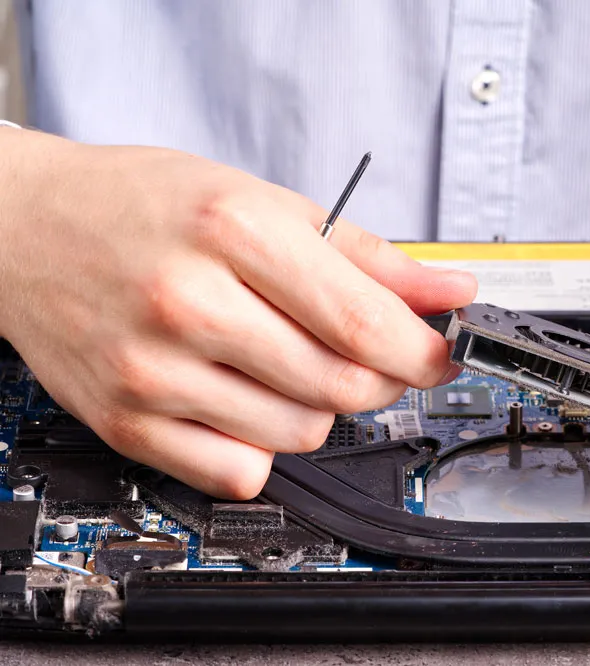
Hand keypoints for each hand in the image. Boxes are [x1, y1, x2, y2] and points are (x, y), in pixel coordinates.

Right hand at [0, 130, 475, 498]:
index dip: (422, 350)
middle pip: (339, 385)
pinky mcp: (126, 423)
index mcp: (231, 231)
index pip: (360, 320)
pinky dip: (264, 448)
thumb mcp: (263, 202)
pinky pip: (239, 472)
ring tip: (291, 365)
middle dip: (380, 378)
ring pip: (299, 434)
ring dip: (321, 410)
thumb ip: (366, 255)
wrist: (26, 227)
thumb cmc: (143, 205)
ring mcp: (151, 371)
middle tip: (372, 355)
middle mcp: (187, 303)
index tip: (444, 356)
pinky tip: (247, 403)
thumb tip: (450, 291)